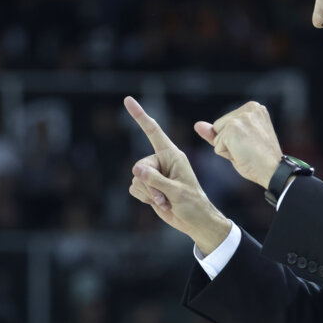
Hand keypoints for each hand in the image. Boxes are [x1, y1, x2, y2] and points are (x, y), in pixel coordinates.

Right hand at [124, 96, 231, 253]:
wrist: (194, 222)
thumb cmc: (192, 204)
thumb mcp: (177, 192)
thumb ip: (156, 180)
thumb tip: (136, 169)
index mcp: (172, 155)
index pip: (153, 132)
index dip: (140, 116)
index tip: (128, 100)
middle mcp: (162, 161)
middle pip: (140, 165)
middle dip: (149, 184)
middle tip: (165, 196)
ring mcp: (155, 174)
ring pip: (136, 178)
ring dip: (149, 194)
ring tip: (166, 201)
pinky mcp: (149, 186)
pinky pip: (135, 188)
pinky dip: (145, 198)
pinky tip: (160, 203)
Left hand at [194, 102, 283, 188]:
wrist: (273, 170)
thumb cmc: (260, 158)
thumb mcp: (239, 141)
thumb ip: (217, 131)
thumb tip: (197, 125)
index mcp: (254, 107)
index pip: (227, 123)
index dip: (234, 139)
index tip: (252, 144)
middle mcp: (249, 108)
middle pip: (219, 126)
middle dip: (228, 142)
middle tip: (249, 149)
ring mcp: (240, 117)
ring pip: (217, 136)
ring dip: (227, 149)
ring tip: (246, 151)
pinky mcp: (232, 129)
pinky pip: (217, 146)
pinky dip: (226, 155)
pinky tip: (243, 154)